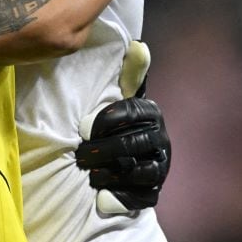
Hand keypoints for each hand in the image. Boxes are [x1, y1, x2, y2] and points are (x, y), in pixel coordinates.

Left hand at [76, 41, 169, 216]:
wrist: (119, 161)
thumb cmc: (113, 125)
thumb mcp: (118, 98)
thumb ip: (128, 75)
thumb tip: (139, 45)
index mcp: (151, 114)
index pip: (133, 112)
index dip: (107, 120)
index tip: (85, 128)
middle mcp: (161, 139)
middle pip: (134, 144)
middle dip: (104, 151)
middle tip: (80, 156)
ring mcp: (160, 166)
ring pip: (140, 171)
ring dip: (111, 174)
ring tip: (90, 175)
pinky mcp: (154, 191)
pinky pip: (142, 196)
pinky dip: (122, 197)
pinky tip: (102, 196)